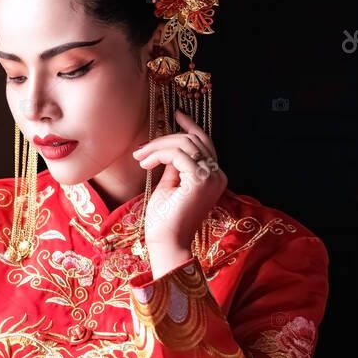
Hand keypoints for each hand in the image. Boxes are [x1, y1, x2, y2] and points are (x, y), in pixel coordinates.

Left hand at [132, 108, 227, 249]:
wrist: (166, 242)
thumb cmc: (165, 220)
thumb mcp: (170, 186)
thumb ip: (175, 167)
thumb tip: (168, 149)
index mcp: (214, 178)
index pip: (205, 143)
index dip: (191, 127)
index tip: (176, 114)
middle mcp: (217, 176)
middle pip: (193, 140)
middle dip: (164, 139)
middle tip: (141, 150)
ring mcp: (210, 177)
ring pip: (184, 144)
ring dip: (157, 146)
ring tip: (140, 158)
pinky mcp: (199, 180)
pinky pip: (176, 153)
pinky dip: (158, 154)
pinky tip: (146, 164)